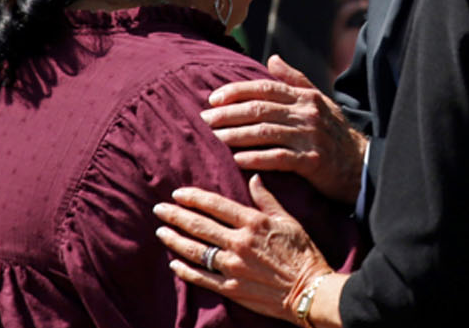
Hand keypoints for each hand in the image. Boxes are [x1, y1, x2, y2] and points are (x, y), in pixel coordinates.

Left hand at [154, 174, 336, 321]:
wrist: (309, 290)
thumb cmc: (303, 253)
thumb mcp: (288, 220)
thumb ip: (266, 199)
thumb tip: (253, 177)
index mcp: (253, 222)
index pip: (215, 205)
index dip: (193, 197)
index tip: (178, 193)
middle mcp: (239, 243)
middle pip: (199, 225)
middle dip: (175, 215)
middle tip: (158, 209)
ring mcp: (233, 267)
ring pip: (195, 250)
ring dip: (174, 240)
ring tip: (160, 231)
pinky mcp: (231, 288)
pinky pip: (201, 277)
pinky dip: (184, 270)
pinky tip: (173, 263)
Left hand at [202, 56, 366, 203]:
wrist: (361, 164)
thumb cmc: (335, 132)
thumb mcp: (319, 100)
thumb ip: (295, 79)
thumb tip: (272, 59)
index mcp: (305, 97)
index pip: (264, 88)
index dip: (236, 91)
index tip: (213, 99)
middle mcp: (306, 113)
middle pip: (259, 109)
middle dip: (228, 114)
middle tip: (204, 120)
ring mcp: (310, 137)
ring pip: (264, 132)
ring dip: (235, 135)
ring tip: (214, 139)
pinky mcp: (312, 161)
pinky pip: (278, 158)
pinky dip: (256, 158)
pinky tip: (237, 160)